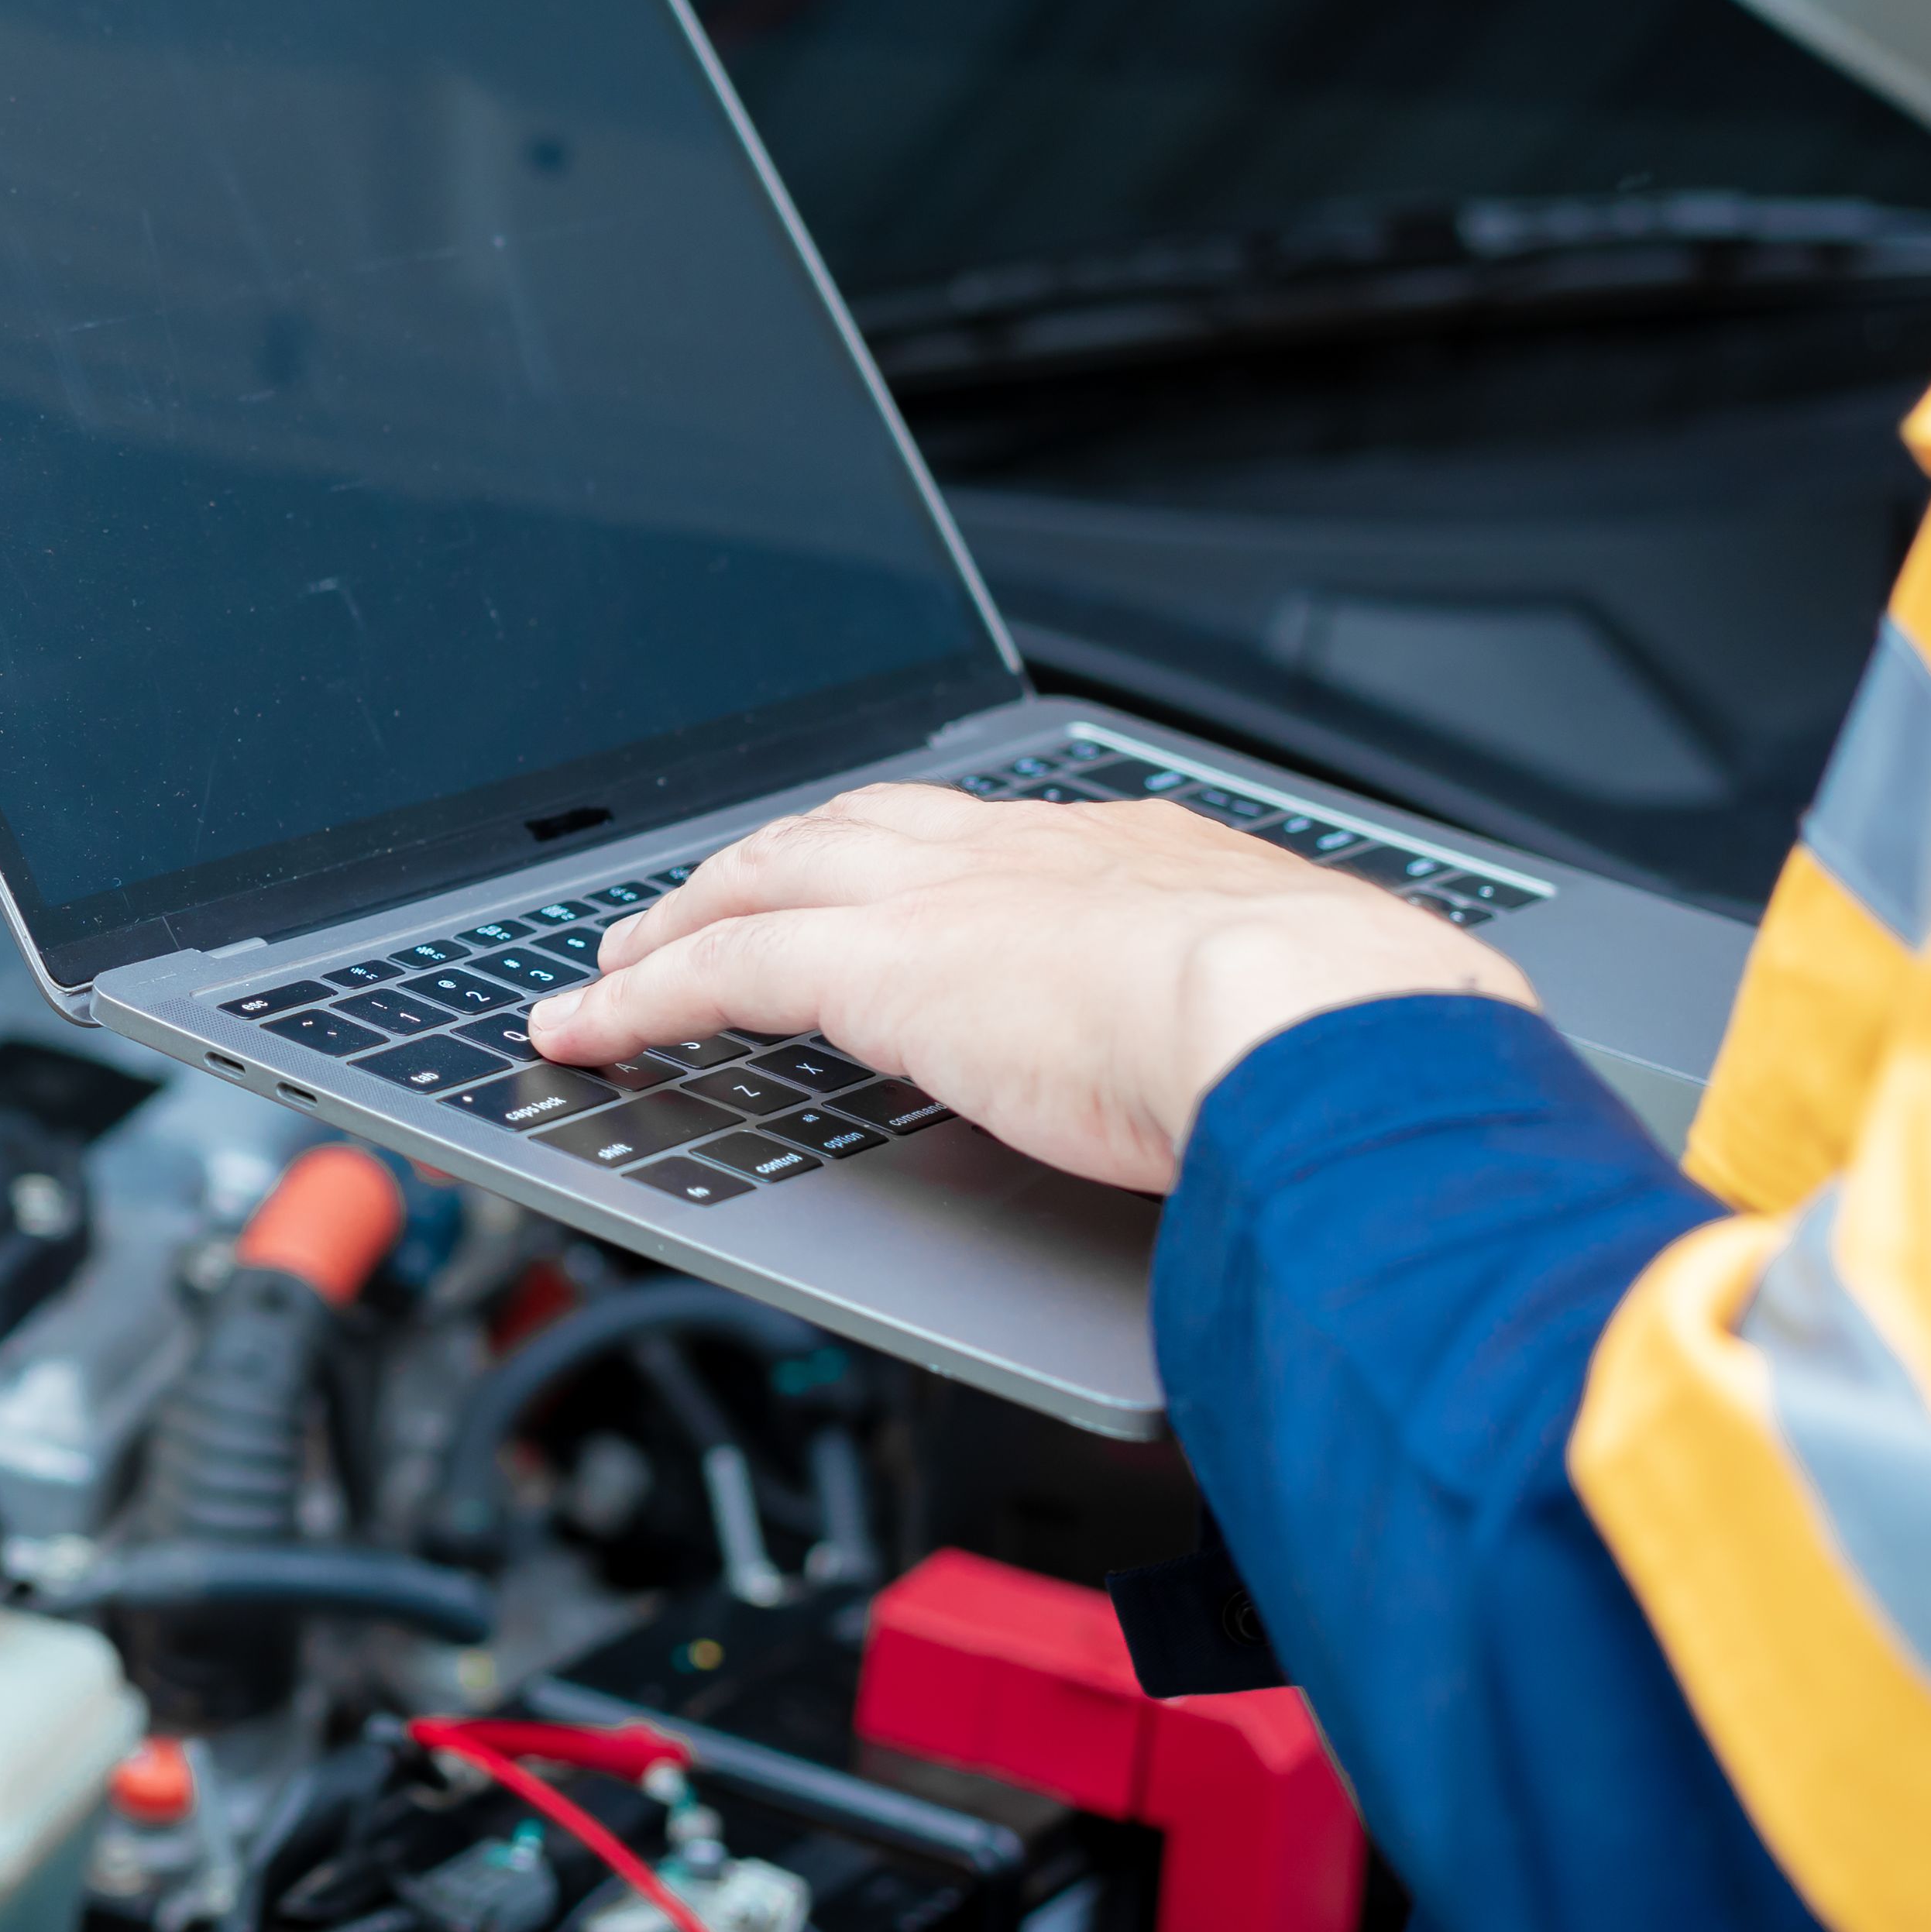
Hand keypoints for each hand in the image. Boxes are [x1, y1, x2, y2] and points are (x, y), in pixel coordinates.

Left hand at [522, 783, 1539, 1192]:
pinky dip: (635, 1001)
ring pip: (764, 880)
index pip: (990, 844)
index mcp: (1130, 860)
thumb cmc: (1347, 1037)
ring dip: (685, 920)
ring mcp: (940, 902)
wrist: (1315, 1017)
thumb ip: (1252, 1044)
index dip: (914, 864)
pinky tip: (583, 1031)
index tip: (888, 889)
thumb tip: (1270, 1098)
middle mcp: (1021, 854)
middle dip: (770, 865)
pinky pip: (714, 974)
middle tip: (708, 903)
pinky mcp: (870, 968)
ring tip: (625, 960)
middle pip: (851, 833)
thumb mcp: (1294, 1021)